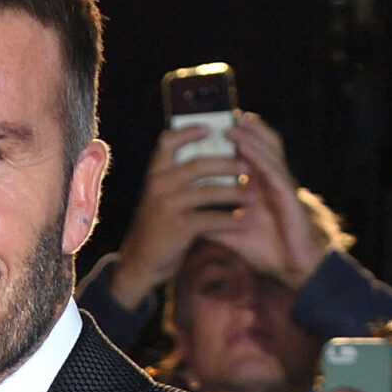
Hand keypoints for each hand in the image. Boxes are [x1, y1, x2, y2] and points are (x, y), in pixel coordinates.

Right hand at [105, 124, 248, 310]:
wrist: (139, 263)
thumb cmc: (156, 227)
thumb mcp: (158, 198)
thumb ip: (175, 179)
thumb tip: (211, 155)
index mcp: (153, 175)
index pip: (167, 142)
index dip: (188, 132)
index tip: (209, 128)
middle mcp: (157, 186)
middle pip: (198, 164)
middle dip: (227, 163)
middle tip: (249, 164)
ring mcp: (167, 207)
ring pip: (209, 191)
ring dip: (235, 191)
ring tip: (252, 193)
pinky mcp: (178, 228)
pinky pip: (211, 218)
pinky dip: (229, 219)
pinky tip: (242, 219)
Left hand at [217, 116, 327, 290]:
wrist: (292, 268)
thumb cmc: (268, 251)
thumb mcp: (233, 236)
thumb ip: (215, 225)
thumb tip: (189, 222)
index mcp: (261, 188)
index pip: (250, 157)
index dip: (237, 141)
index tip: (216, 127)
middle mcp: (273, 182)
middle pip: (262, 146)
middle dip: (246, 129)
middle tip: (227, 113)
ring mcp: (282, 186)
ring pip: (269, 152)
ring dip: (251, 136)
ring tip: (235, 122)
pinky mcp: (289, 196)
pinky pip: (273, 170)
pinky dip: (259, 157)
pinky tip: (246, 148)